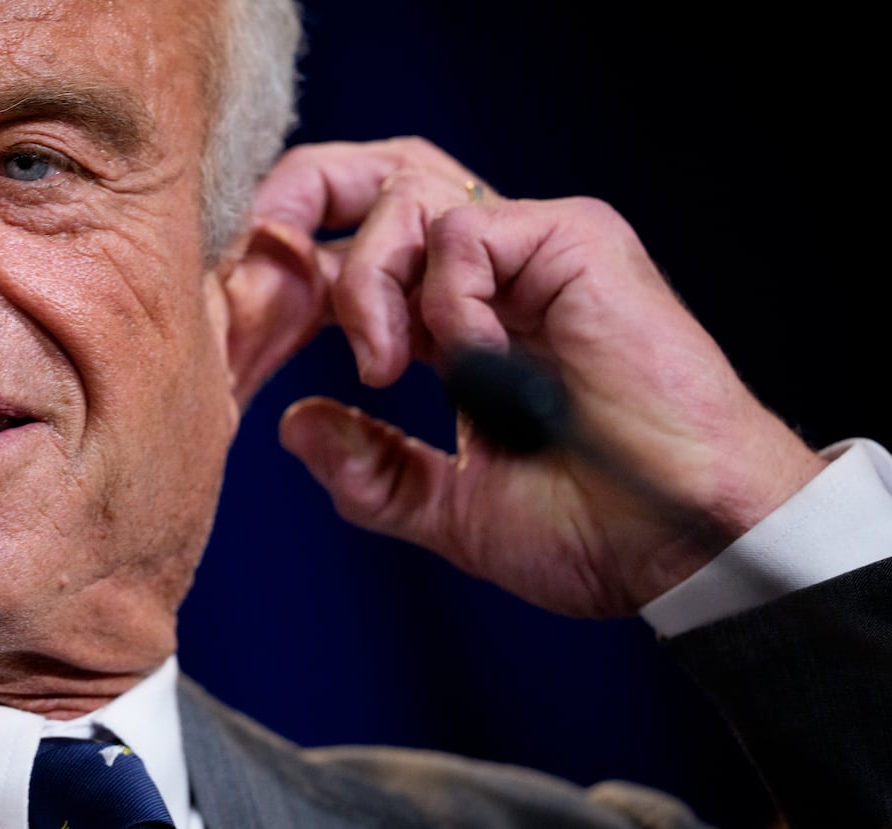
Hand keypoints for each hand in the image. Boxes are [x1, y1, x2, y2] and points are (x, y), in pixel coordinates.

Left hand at [240, 138, 824, 615]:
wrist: (684, 546)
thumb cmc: (594, 530)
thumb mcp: (449, 511)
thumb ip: (371, 470)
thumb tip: (292, 425)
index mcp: (462, 324)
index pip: (363, 243)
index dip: (296, 256)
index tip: (248, 302)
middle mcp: (494, 275)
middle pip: (382, 178)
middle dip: (305, 197)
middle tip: (260, 252)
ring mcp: (534, 252)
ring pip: (407, 195)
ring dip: (368, 280)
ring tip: (386, 367)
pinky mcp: (574, 241)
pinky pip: (464, 232)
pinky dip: (441, 299)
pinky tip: (469, 363)